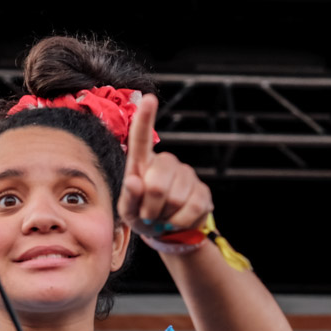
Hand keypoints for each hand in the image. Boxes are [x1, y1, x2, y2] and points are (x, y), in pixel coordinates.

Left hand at [118, 94, 213, 236]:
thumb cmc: (142, 215)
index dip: (146, 119)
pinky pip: (192, 209)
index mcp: (142, 163)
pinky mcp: (203, 190)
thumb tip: (134, 181)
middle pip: (157, 185)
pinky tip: (177, 220)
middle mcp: (166, 162)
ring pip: (175, 199)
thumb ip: (128, 198)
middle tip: (149, 215)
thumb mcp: (128, 211)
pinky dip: (180, 222)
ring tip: (163, 216)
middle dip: (151, 208)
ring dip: (165, 217)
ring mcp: (186, 174)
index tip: (149, 98)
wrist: (167, 231)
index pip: (142, 138)